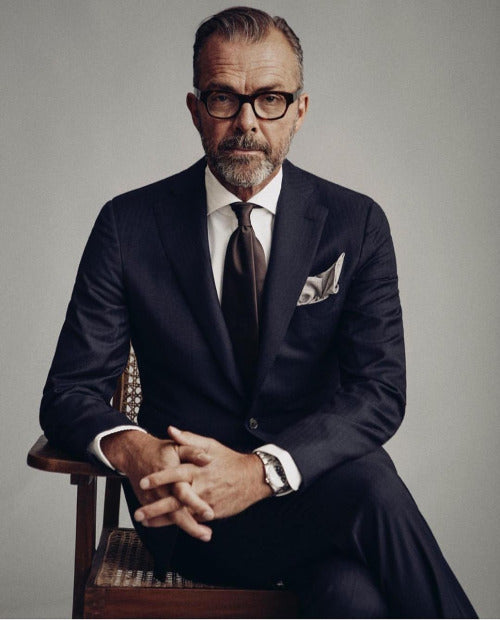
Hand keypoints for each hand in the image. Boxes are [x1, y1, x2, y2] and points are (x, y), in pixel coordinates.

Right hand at [100, 430, 213, 540]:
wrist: (135, 454)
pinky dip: (174, 525)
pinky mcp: (149, 502)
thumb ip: (194, 451)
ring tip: (203, 534)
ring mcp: (154, 499)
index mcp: (171, 475)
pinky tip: (188, 529)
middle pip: (177, 513)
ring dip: (186, 527)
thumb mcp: (178, 446)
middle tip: (207, 534)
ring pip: (170, 518)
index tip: (210, 514)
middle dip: (192, 526)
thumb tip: (208, 459)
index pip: (184, 494)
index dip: (197, 505)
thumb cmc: (160, 450)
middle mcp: (162, 490)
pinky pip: (161, 517)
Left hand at [137, 426, 271, 522]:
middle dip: (156, 507)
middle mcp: (201, 487)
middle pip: (175, 499)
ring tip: (146, 523)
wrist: (252, 478)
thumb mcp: (210, 445)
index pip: (175, 474)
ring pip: (181, 514)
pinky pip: (193, 520)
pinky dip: (179, 523)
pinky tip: (163, 525)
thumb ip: (188, 439)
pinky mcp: (212, 513)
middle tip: (138, 512)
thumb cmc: (229, 460)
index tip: (144, 482)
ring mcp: (206, 502)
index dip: (159, 478)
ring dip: (162, 520)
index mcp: (198, 469)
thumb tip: (171, 430)